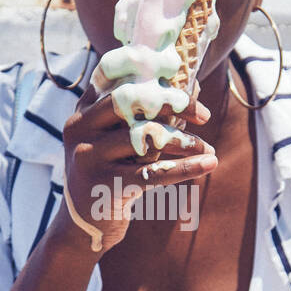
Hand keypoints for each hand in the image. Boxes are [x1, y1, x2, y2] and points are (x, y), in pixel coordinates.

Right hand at [61, 80, 217, 254]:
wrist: (85, 225)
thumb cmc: (111, 173)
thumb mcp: (120, 140)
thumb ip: (147, 115)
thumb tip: (194, 85)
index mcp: (83, 112)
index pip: (110, 74)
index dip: (143, 65)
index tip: (177, 68)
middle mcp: (80, 130)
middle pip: (130, 100)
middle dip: (173, 103)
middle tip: (204, 114)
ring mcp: (89, 158)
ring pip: (146, 138)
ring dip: (185, 142)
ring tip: (206, 148)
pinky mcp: (106, 186)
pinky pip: (154, 173)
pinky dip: (186, 168)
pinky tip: (210, 163)